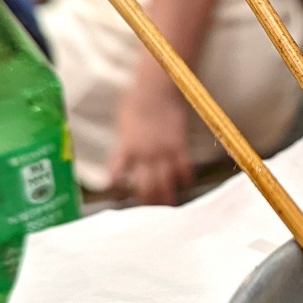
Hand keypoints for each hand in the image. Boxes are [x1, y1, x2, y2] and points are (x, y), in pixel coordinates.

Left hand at [108, 83, 194, 205]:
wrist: (157, 89)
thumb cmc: (137, 103)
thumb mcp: (123, 125)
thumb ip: (124, 145)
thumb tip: (122, 162)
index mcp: (126, 148)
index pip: (118, 174)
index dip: (117, 188)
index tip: (118, 199)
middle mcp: (144, 153)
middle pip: (145, 185)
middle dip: (147, 201)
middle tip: (149, 214)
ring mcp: (163, 150)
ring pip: (165, 181)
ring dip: (167, 196)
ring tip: (169, 207)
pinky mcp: (179, 145)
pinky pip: (183, 167)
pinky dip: (185, 178)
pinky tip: (186, 183)